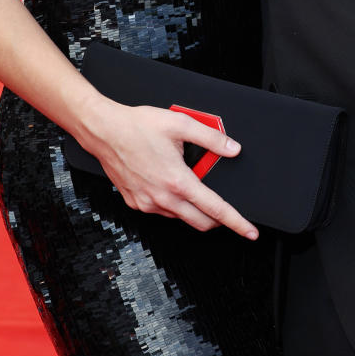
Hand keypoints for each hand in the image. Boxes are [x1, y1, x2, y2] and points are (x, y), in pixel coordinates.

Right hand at [83, 98, 257, 239]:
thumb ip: (211, 138)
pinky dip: (173, 203)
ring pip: (181, 217)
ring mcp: (148, 203)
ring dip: (193, 208)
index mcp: (178, 180)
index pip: (216, 209)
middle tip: (225, 210)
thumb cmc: (137, 126)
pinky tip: (169, 184)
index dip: (237, 222)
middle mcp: (163, 197)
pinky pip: (162, 211)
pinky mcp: (136, 203)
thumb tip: (232, 149)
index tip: (250, 231)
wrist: (104, 130)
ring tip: (188, 181)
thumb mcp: (181, 124)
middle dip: (218, 220)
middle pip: (200, 222)